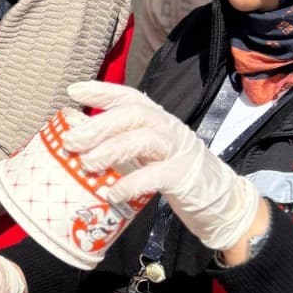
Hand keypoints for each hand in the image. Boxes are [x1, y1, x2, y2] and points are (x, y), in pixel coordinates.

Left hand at [60, 81, 260, 252]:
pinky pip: (156, 175)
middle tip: (71, 140)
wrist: (221, 202)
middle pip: (134, 114)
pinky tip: (112, 192)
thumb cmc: (174, 176)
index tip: (74, 91)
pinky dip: (132, 182)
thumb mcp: (147, 155)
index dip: (103, 91)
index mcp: (157, 120)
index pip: (130, 97)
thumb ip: (121, 145)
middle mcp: (168, 129)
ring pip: (144, 139)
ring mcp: (178, 151)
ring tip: (87, 163)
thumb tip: (78, 140)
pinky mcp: (184, 177)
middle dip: (99, 124)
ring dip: (111, 149)